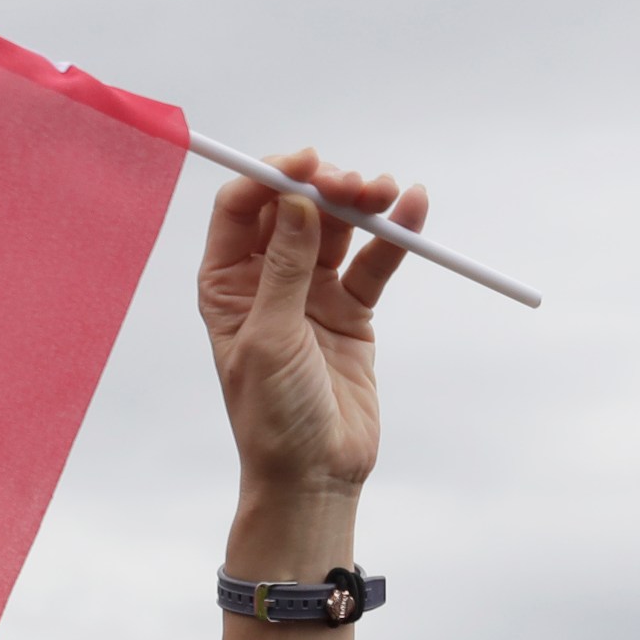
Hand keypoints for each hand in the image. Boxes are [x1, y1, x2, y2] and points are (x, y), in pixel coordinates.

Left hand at [197, 149, 426, 501]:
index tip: (308, 164)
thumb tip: (298, 201)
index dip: (272, 178)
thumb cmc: (272, 416)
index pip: (242, 209)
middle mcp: (265, 281)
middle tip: (355, 186)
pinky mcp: (351, 310)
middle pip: (294, 208)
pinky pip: (374, 260)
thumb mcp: (271, 338)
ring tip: (388, 193)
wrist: (313, 475)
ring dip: (362, 203)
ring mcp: (310, 293)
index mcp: (226, 285)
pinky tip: (413, 207)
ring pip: (337, 227)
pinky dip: (394, 234)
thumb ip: (286, 268)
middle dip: (325, 187)